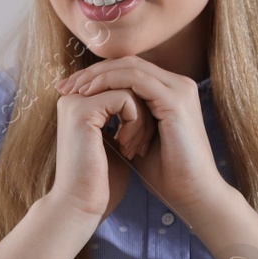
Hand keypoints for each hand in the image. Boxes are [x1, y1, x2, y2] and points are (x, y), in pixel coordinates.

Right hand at [48, 85, 150, 220]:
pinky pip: (126, 97)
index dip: (138, 111)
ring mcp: (75, 101)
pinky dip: (136, 122)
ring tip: (134, 148)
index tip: (137, 143)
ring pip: (128, 88)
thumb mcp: (116, 142)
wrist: (81, 206)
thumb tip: (147, 99)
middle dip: (142, 113)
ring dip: (142, 119)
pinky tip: (128, 147)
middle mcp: (73, 98)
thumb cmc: (100, 183)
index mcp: (78, 104)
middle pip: (125, 84)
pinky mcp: (82, 110)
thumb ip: (124, 119)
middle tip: (139, 146)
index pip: (120, 87)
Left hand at [55, 58, 229, 220]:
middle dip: (92, 72)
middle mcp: (177, 84)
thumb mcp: (139, 138)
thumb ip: (125, 119)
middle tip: (64, 85)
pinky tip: (90, 95)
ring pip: (130, 67)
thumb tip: (97, 110)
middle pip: (127, 63)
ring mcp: (179, 89)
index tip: (68, 89)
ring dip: (97, 76)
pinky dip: (110, 84)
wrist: (193, 194)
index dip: (97, 76)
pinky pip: (136, 80)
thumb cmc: (168, 174)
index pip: (128, 70)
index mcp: (170, 92)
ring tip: (74, 90)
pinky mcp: (175, 100)